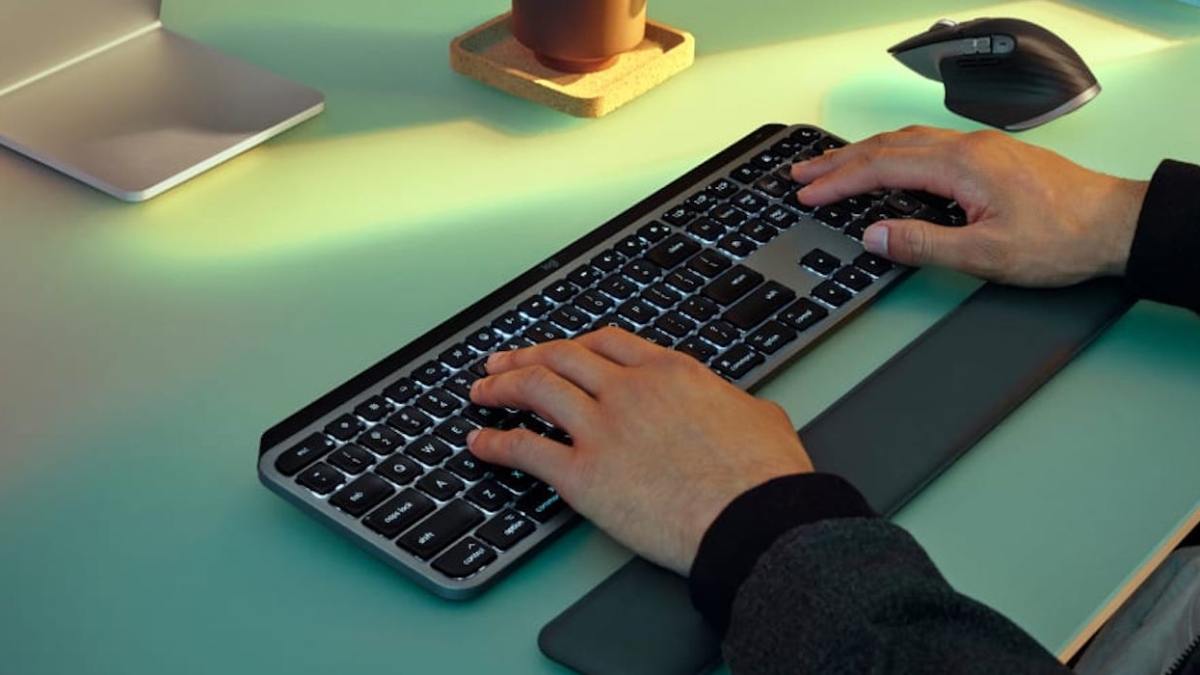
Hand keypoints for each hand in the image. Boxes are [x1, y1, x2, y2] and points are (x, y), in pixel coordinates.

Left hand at [467, 328, 812, 575]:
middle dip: (525, 357)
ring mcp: (602, 429)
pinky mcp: (583, 476)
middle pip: (561, 357)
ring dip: (501, 386)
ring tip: (481, 392)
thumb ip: (733, 403)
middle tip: (503, 363)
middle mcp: (629, 390)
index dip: (574, 344)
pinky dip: (495, 444)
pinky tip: (480, 444)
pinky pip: (524, 449)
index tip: (559, 351)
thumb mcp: (760, 416)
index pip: (607, 343)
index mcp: (670, 373)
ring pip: (534, 389)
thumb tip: (737, 407)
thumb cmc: (765, 477)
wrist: (755, 520)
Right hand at [791, 126, 1149, 286]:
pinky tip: (889, 163)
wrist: (1115, 225)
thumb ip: (924, 244)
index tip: (807, 193)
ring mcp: (981, 149)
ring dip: (864, 154)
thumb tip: (875, 236)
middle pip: (887, 146)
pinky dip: (894, 153)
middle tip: (802, 173)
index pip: (882, 168)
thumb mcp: (985, 254)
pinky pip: (927, 145)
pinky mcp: (992, 157)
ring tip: (833, 167)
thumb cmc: (1061, 240)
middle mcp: (968, 148)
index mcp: (961, 166)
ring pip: (907, 141)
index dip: (838, 181)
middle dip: (839, 161)